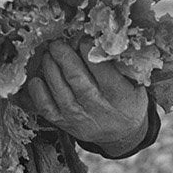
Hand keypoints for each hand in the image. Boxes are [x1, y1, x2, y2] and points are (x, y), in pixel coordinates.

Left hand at [25, 40, 148, 156]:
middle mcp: (100, 109)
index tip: (82, 38)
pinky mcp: (66, 124)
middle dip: (64, 57)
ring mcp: (81, 119)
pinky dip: (38, 94)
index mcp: (121, 96)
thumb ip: (120, 64)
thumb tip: (100, 39)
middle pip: (77, 80)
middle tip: (57, 43)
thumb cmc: (128, 101)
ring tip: (48, 55)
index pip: (103, 71)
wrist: (122, 134)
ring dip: (51, 69)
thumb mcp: (135, 83)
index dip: (89, 51)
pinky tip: (36, 79)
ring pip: (60, 92)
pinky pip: (47, 109)